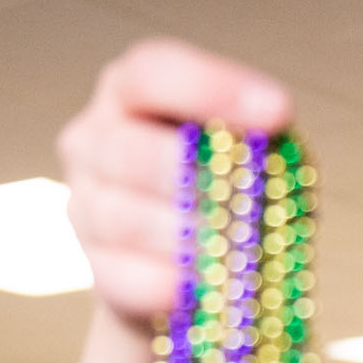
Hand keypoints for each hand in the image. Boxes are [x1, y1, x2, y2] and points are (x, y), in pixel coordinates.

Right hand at [57, 39, 293, 325]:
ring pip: (123, 219)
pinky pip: (120, 277)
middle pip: (128, 151)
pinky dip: (164, 285)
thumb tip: (270, 152)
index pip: (154, 73)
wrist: (192, 269)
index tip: (277, 112)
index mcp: (132, 91)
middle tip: (245, 197)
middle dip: (190, 175)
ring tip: (236, 251)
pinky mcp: (94, 267)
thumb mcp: (252, 154)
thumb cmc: (231, 190)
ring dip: (185, 238)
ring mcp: (85, 204)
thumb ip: (259, 144)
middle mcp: (95, 139)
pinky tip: (199, 290)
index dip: (211, 89)